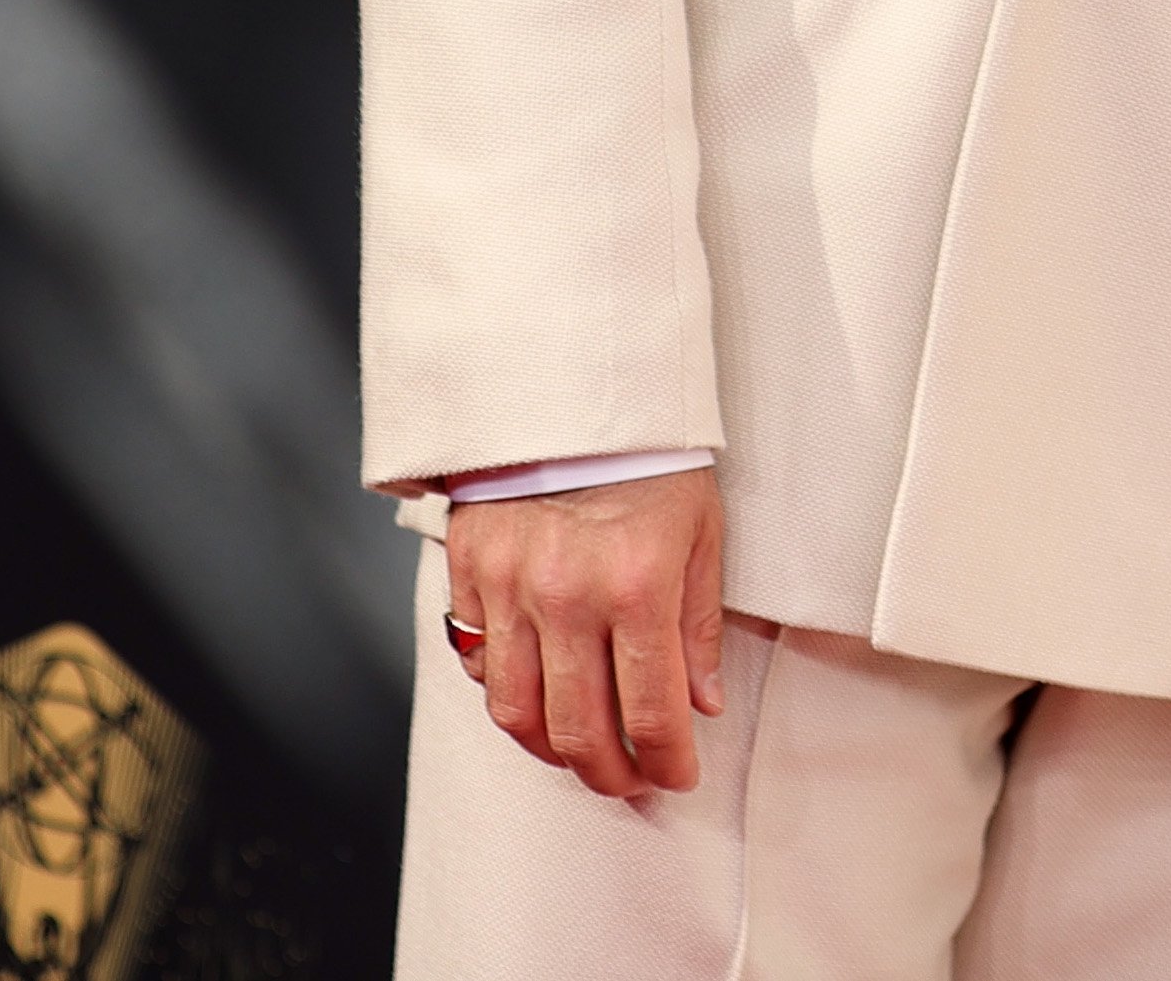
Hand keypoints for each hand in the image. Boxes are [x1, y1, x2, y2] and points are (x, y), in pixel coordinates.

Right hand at [446, 470, 728, 797]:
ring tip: (581, 756)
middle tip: (631, 782)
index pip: (652, 712)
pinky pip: (476, 662)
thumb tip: (701, 704)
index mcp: (637, 585)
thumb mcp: (699, 533)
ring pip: (516, 712)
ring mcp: (509, 587)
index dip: (668, 762)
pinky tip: (536, 700)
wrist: (572, 388)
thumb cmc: (650, 458)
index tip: (678, 775)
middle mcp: (568, 595)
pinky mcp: (469, 573)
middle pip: (578, 730)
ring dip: (551, 751)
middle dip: (611, 775)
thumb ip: (699, 626)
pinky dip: (505, 695)